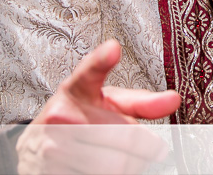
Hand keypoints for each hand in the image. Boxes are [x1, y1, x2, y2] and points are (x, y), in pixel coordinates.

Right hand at [17, 40, 179, 174]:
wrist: (39, 146)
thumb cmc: (81, 119)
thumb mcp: (107, 104)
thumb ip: (141, 102)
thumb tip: (174, 99)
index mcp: (77, 89)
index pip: (90, 71)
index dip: (102, 60)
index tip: (113, 49)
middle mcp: (61, 114)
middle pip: (125, 135)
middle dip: (146, 147)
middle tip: (150, 148)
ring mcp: (53, 144)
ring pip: (115, 165)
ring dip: (132, 166)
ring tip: (127, 159)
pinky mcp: (51, 170)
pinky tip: (107, 168)